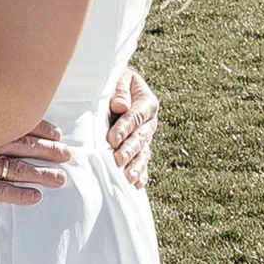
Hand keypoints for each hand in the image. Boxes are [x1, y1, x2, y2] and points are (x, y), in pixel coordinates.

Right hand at [0, 115, 70, 208]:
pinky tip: (34, 197)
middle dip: (49, 150)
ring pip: (19, 170)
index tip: (55, 132)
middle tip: (66, 154)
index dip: (41, 128)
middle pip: (25, 146)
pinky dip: (20, 195)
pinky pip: (1, 192)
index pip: (19, 123)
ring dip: (43, 174)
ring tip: (60, 178)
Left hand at [106, 66, 158, 192]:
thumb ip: (119, 91)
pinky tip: (136, 185)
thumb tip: (120, 107)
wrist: (115, 89)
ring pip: (143, 153)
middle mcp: (149, 121)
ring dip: (135, 166)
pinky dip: (140, 173)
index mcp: (146, 102)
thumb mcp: (117, 78)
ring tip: (127, 177)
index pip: (136, 115)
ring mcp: (145, 137)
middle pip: (140, 137)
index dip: (125, 127)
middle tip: (117, 160)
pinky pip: (142, 162)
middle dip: (129, 150)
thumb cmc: (113, 82)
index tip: (113, 139)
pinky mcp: (140, 149)